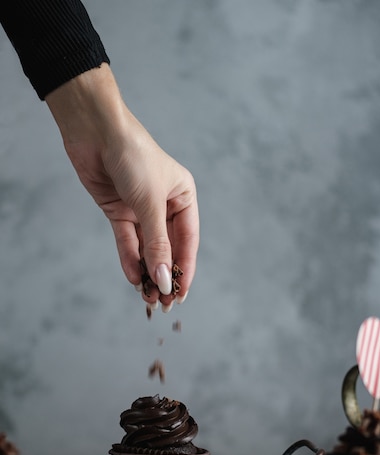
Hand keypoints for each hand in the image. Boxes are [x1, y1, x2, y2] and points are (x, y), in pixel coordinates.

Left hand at [45, 63, 198, 309]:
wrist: (95, 130)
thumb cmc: (133, 156)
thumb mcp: (150, 203)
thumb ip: (157, 244)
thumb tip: (164, 279)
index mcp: (183, 197)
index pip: (188, 241)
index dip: (185, 270)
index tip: (180, 294)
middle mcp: (164, 205)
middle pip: (167, 248)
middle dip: (164, 275)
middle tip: (163, 303)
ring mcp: (140, 209)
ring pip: (147, 248)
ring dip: (146, 271)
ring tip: (146, 296)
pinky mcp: (119, 211)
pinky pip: (127, 241)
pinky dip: (129, 259)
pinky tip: (132, 278)